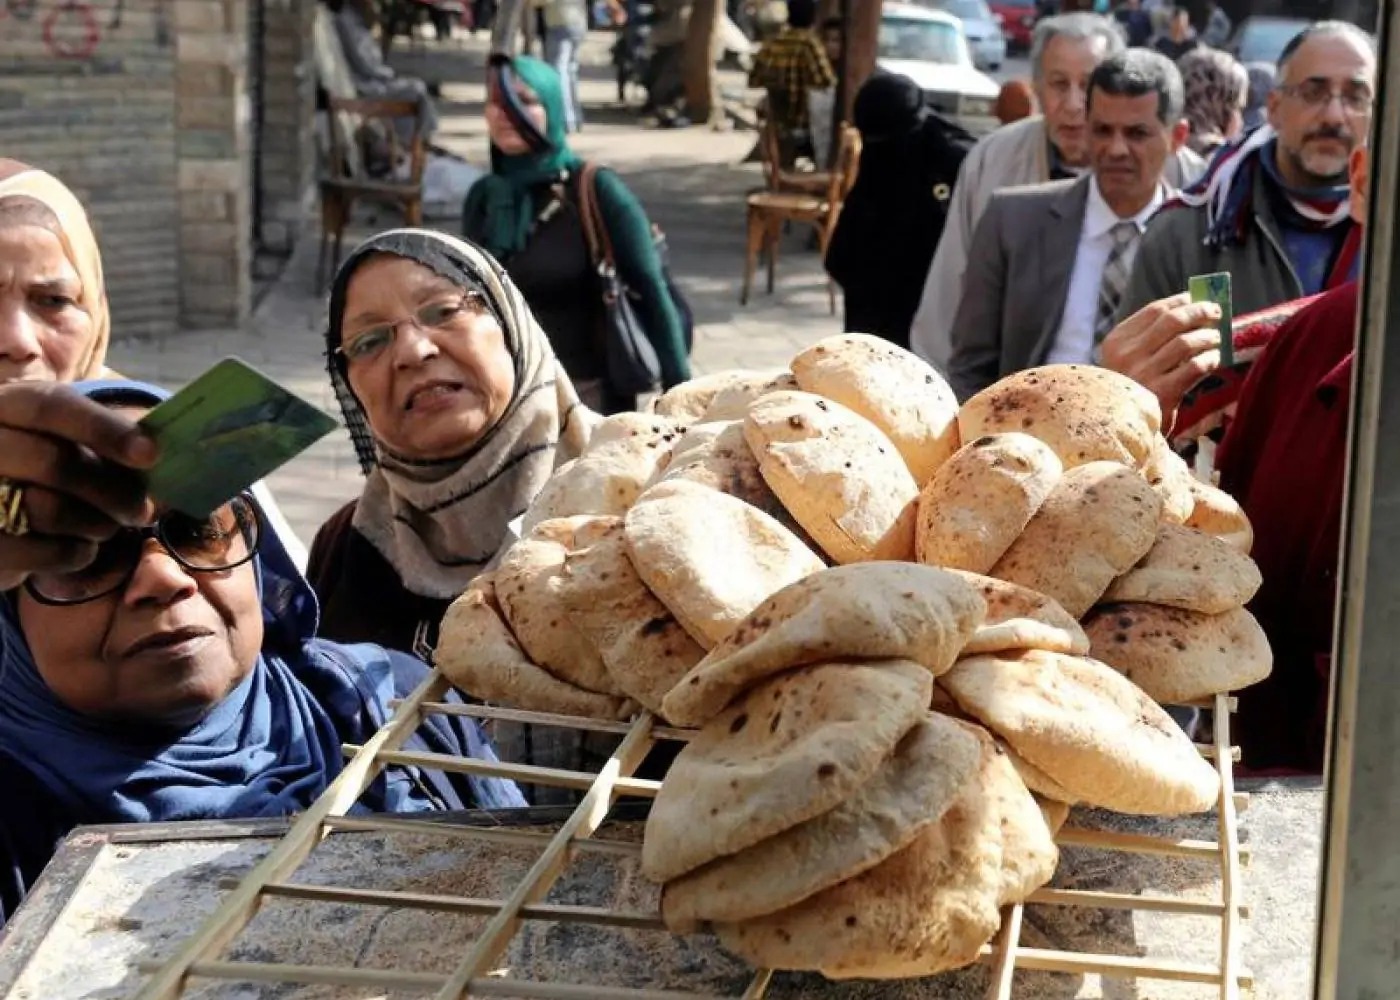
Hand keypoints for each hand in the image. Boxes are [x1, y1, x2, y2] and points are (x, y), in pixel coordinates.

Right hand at [0, 383, 158, 589]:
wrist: (0, 511)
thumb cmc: (48, 466)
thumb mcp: (70, 440)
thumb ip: (111, 444)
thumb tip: (169, 459)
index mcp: (9, 405)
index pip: (52, 407)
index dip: (105, 429)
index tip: (152, 454)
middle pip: (55, 463)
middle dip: (114, 492)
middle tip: (143, 510)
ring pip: (48, 510)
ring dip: (97, 525)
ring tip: (109, 526)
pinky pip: (41, 552)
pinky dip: (76, 553)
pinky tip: (83, 547)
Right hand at [1099, 292, 1222, 419]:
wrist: (1123, 429)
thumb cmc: (1132, 388)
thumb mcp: (1129, 359)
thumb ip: (1152, 336)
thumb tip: (1192, 307)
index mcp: (1116, 342)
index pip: (1154, 311)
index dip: (1181, 301)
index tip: (1197, 299)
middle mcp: (1126, 355)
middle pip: (1172, 321)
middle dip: (1199, 312)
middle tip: (1215, 312)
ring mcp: (1143, 374)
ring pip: (1186, 342)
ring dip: (1208, 337)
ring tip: (1216, 339)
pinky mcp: (1161, 393)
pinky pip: (1194, 367)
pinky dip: (1209, 359)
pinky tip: (1214, 360)